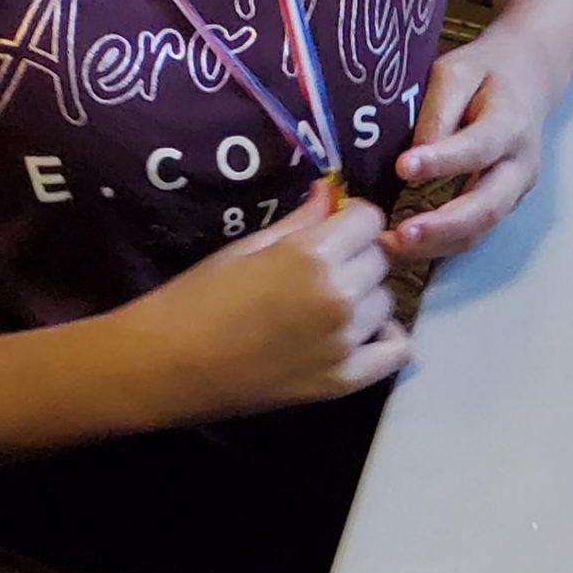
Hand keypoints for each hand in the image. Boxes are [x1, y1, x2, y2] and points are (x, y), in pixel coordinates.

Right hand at [113, 186, 404, 422]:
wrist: (175, 363)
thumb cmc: (199, 298)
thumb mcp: (247, 247)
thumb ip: (300, 222)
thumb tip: (331, 193)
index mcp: (311, 255)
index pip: (370, 220)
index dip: (355, 219)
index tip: (338, 226)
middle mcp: (339, 296)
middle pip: (381, 261)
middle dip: (360, 255)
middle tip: (329, 266)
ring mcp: (347, 341)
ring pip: (388, 302)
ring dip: (369, 296)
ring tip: (333, 301)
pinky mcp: (348, 379)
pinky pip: (397, 351)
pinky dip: (387, 337)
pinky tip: (363, 332)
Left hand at [387, 28, 555, 264]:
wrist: (529, 82)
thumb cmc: (486, 73)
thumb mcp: (457, 71)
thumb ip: (438, 109)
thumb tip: (414, 154)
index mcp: (510, 126)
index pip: (477, 149)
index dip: (442, 161)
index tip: (403, 168)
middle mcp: (520, 169)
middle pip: (486, 207)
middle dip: (443, 226)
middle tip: (400, 236)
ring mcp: (515, 193)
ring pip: (481, 230)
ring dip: (439, 245)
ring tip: (395, 249)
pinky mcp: (503, 206)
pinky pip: (475, 232)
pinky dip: (442, 244)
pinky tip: (408, 246)